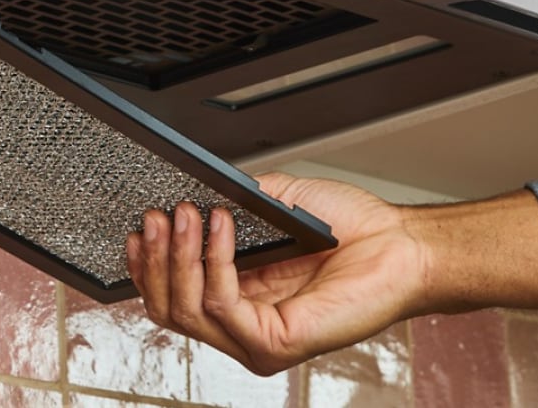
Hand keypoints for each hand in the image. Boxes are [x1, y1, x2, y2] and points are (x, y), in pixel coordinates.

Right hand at [126, 174, 424, 374]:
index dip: (144, 266)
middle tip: (156, 217)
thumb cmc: (351, 229)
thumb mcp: (273, 203)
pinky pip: (221, 304)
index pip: (169, 298)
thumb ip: (230, 202)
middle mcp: (243, 326)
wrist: (399, 244)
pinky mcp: (275, 344)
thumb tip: (190, 193)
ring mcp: (256, 341)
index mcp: (237, 300)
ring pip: (185, 308)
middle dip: (153, 259)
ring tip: (188, 213)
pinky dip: (214, 259)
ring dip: (179, 255)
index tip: (138, 228)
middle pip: (166, 308)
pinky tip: (222, 225)